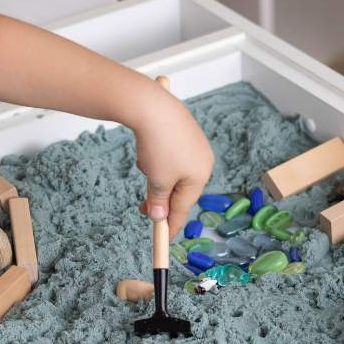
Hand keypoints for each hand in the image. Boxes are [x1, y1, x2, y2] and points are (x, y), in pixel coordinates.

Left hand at [134, 87, 213, 237]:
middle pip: (179, 189)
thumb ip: (158, 201)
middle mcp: (202, 160)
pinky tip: (146, 151)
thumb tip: (158, 216)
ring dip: (155, 175)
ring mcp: (194, 144)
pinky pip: (170, 155)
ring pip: (172, 172)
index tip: (163, 237)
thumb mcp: (157, 180)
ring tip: (142, 164)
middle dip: (159, 197)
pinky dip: (157, 160)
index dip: (172, 225)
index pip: (184, 208)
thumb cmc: (158, 144)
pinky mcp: (184, 131)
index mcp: (200, 175)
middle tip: (141, 206)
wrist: (151, 105)